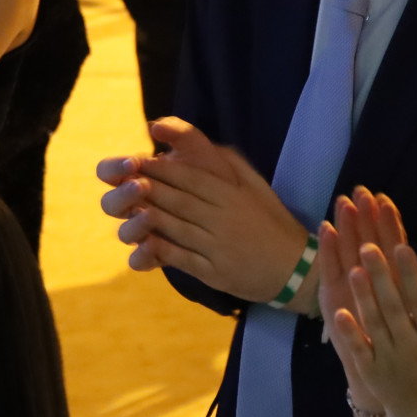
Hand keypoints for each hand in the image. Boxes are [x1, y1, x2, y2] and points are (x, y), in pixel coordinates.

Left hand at [96, 117, 313, 303]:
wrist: (296, 268)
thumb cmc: (271, 221)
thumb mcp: (256, 186)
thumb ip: (229, 164)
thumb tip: (202, 144)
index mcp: (233, 195)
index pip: (191, 178)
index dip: (161, 169)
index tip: (136, 161)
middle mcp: (225, 218)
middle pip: (178, 200)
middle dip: (147, 188)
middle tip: (120, 179)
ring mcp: (219, 247)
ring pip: (176, 228)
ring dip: (147, 217)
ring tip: (124, 207)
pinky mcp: (215, 273)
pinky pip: (183, 260)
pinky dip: (161, 252)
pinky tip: (141, 244)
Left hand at [322, 209, 416, 416]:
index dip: (412, 274)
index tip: (401, 246)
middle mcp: (412, 347)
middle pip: (394, 307)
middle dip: (381, 276)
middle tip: (368, 246)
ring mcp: (389, 359)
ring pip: (375, 324)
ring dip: (364, 297)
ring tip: (353, 269)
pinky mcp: (371, 371)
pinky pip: (360, 349)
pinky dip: (350, 333)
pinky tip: (340, 312)